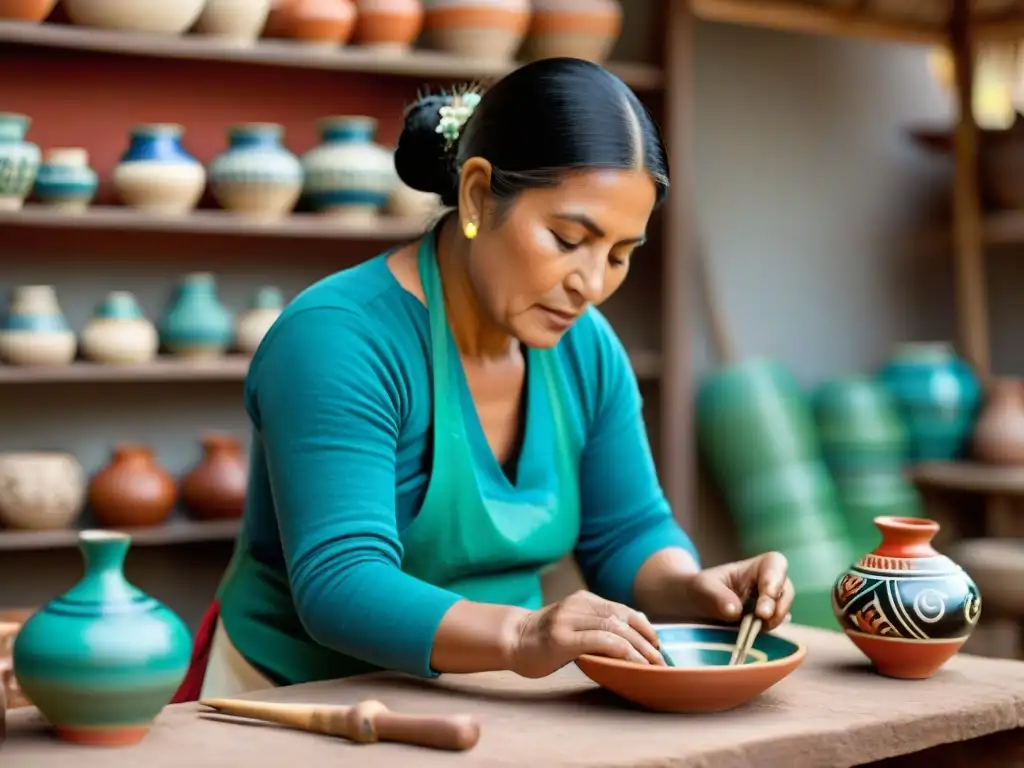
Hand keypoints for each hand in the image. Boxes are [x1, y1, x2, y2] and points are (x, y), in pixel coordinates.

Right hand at [509, 590, 666, 677]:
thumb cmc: (544, 639)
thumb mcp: (573, 624)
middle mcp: (577, 605)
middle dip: (646, 640)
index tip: (657, 644)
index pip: (622, 610)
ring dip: (639, 648)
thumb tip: (631, 638)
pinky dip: (622, 651)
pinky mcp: (562, 638)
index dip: (644, 627)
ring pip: (615, 628)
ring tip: (652, 664)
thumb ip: (596, 625)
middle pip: (622, 619)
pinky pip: (600, 640)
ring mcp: (568, 620)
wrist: (511, 640)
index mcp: (583, 600)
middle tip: (660, 660)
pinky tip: (633, 663)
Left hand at [681, 551, 793, 630]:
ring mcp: (769, 606)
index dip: (776, 577)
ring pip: (782, 611)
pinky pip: (773, 629)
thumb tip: (735, 611)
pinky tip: (753, 635)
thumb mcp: (702, 588)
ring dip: (773, 620)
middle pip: (785, 590)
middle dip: (777, 604)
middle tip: (762, 616)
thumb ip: (717, 596)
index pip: (775, 564)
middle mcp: (767, 585)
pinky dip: (766, 632)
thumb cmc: (701, 590)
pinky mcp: (765, 625)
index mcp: (756, 567)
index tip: (768, 593)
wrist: (696, 609)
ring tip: (756, 627)